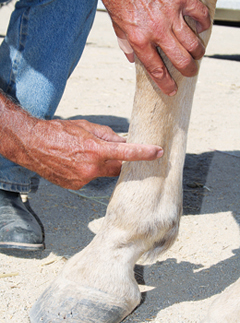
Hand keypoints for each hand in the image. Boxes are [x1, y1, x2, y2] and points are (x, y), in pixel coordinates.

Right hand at [26, 119, 162, 188]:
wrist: (32, 144)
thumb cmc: (59, 131)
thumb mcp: (86, 126)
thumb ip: (108, 135)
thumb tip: (124, 143)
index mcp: (95, 150)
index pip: (126, 153)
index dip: (144, 153)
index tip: (158, 153)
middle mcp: (90, 168)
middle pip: (116, 168)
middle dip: (118, 161)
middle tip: (114, 152)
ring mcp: (82, 180)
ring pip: (102, 173)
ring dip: (99, 164)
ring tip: (82, 153)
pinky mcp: (75, 186)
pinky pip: (89, 178)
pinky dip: (87, 171)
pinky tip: (75, 162)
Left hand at [102, 0, 210, 95]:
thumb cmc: (120, 0)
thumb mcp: (118, 26)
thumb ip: (125, 44)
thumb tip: (131, 59)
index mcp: (140, 40)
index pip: (157, 70)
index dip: (167, 84)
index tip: (172, 90)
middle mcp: (157, 31)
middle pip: (180, 60)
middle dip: (189, 70)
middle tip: (191, 71)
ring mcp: (171, 15)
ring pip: (193, 42)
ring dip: (197, 52)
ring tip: (197, 53)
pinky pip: (200, 15)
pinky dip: (203, 24)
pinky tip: (200, 28)